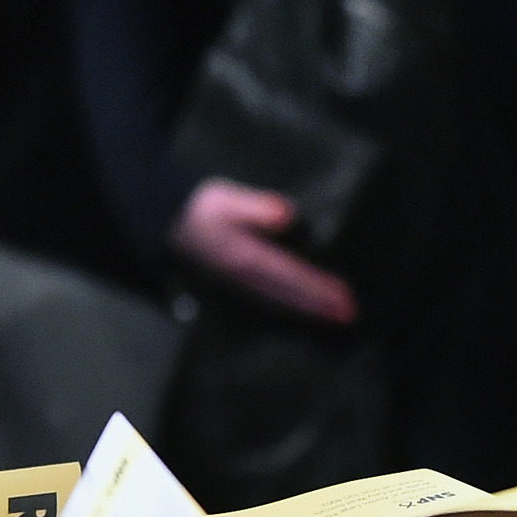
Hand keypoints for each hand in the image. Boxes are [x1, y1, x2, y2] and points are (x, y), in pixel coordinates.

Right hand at [172, 180, 357, 324]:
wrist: (167, 223)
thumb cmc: (198, 207)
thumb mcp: (223, 199)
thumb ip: (253, 206)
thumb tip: (286, 214)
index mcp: (245, 257)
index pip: (291, 276)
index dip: (319, 288)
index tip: (345, 298)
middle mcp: (244, 275)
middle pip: (289, 295)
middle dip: (319, 306)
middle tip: (349, 317)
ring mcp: (239, 282)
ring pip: (280, 301)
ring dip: (308, 310)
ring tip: (333, 317)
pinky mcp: (237, 282)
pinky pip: (269, 299)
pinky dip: (289, 306)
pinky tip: (300, 308)